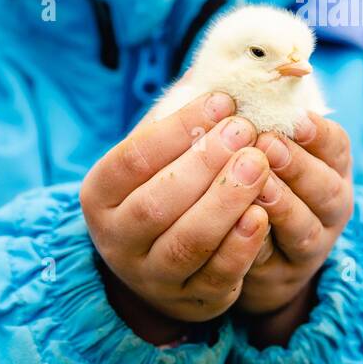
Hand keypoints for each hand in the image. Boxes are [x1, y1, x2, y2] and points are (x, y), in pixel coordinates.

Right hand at [80, 92, 274, 339]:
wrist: (162, 260)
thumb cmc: (167, 184)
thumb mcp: (163, 149)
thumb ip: (182, 111)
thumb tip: (221, 61)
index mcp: (100, 194)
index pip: (132, 158)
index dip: (178, 128)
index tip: (223, 101)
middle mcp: (117, 240)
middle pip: (158, 203)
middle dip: (205, 164)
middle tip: (246, 131)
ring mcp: (151, 277)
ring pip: (187, 243)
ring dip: (225, 202)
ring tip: (259, 165)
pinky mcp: (191, 302)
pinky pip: (216, 277)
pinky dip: (240, 247)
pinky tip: (262, 214)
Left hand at [238, 111, 353, 337]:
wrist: (247, 247)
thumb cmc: (250, 175)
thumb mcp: (260, 140)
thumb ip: (250, 107)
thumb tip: (228, 60)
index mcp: (329, 164)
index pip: (336, 145)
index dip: (318, 132)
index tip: (296, 117)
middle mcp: (331, 204)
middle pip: (327, 186)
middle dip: (299, 165)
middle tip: (267, 144)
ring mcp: (313, 243)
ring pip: (306, 226)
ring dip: (283, 204)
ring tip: (257, 185)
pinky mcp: (285, 274)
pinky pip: (276, 261)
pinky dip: (260, 243)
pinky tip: (241, 225)